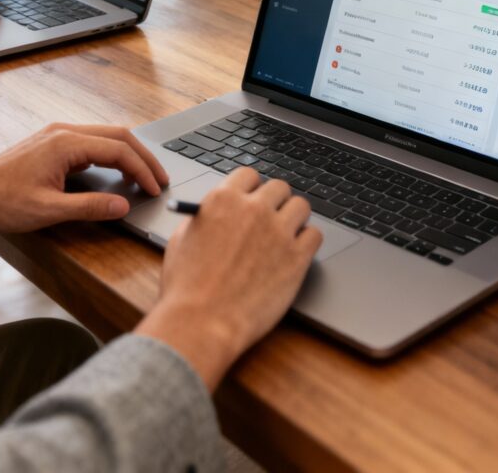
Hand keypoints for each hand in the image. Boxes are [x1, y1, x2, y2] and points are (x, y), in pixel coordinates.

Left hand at [0, 123, 169, 233]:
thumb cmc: (2, 201)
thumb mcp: (48, 210)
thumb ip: (89, 207)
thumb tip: (123, 205)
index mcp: (66, 143)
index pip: (118, 150)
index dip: (141, 170)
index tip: (155, 189)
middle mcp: (64, 131)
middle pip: (118, 135)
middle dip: (143, 157)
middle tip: (160, 179)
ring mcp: (58, 134)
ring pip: (106, 136)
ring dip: (128, 154)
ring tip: (144, 176)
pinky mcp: (52, 142)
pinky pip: (92, 141)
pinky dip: (112, 154)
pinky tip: (116, 171)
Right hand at [136, 168, 321, 389]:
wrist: (202, 322)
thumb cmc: (186, 287)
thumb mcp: (182, 239)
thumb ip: (204, 218)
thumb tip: (216, 213)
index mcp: (223, 199)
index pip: (249, 174)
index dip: (251, 188)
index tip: (252, 198)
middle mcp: (254, 209)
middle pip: (279, 187)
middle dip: (275, 201)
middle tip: (271, 217)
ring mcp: (278, 232)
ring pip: (301, 206)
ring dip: (294, 217)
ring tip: (287, 233)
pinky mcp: (297, 258)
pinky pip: (315, 235)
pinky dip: (307, 241)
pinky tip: (297, 252)